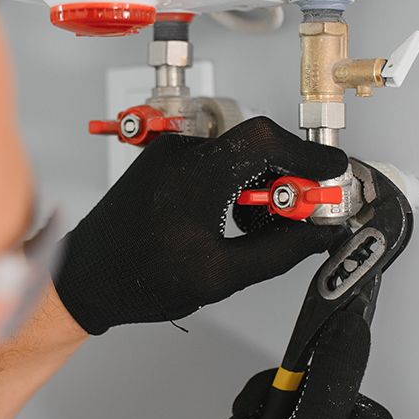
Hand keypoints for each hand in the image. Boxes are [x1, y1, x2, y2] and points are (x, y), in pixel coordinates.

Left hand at [52, 116, 348, 334]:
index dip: (307, 152)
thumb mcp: (221, 275)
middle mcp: (181, 153)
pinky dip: (237, 180)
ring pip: (238, 150)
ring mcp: (171, 152)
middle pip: (256, 142)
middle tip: (303, 209)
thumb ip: (279, 251)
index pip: (266, 140)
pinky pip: (217, 157)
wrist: (87, 276)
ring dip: (262, 179)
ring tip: (258, 223)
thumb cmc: (138, 277)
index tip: (331, 170)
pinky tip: (234, 216)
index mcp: (195, 175)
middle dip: (288, 172)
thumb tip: (318, 234)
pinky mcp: (166, 160)